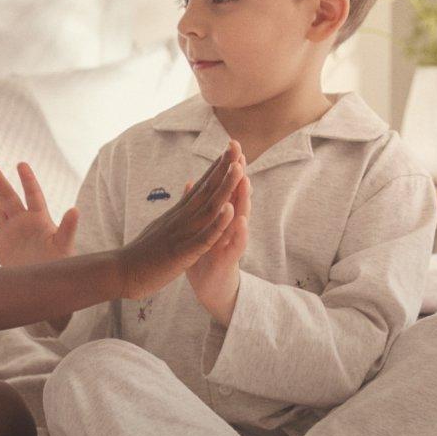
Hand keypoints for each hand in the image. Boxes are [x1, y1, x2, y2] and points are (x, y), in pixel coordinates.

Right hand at [0, 162, 78, 266]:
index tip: (21, 164)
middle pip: (9, 198)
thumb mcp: (64, 245)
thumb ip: (68, 228)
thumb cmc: (59, 265)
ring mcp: (10, 234)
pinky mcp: (0, 248)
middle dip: (0, 183)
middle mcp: (23, 223)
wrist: (45, 286)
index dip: (27, 180)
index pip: (33, 194)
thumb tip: (75, 209)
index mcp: (40, 219)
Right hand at [118, 143, 240, 299]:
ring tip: (238, 168)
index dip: (216, 168)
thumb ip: (177, 211)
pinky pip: (204, 236)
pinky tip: (230, 210)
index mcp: (177, 214)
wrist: (120, 271)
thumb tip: (186, 193)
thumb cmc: (141, 252)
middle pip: (206, 190)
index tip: (229, 150)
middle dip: (223, 168)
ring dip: (224, 188)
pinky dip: (217, 223)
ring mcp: (181, 233)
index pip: (200, 186)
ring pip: (208, 208)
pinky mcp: (182, 252)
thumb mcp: (161, 226)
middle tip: (236, 144)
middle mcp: (180, 218)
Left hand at [184, 157, 249, 323]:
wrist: (210, 290)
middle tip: (240, 152)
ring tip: (244, 178)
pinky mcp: (230, 260)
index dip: (227, 168)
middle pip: (236, 197)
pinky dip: (237, 231)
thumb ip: (198, 206)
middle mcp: (229, 227)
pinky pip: (235, 244)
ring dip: (242, 199)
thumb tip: (192, 183)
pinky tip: (240, 218)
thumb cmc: (203, 258)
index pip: (225, 188)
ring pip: (240, 217)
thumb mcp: (198, 228)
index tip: (229, 145)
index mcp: (219, 218)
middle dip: (238, 175)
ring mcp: (232, 242)